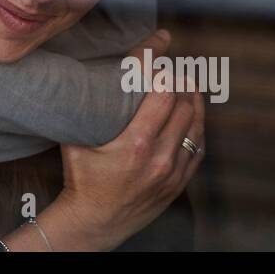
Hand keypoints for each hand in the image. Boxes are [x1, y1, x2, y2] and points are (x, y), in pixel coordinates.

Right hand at [29, 29, 205, 250]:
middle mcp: (160, 157)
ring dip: (193, 101)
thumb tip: (82, 78)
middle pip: (184, 104)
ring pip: (197, 124)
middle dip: (178, 81)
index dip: (160, 67)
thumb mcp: (75, 144)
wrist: (94, 223)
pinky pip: (200, 148)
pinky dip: (198, 127)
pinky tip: (193, 114)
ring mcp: (173, 172)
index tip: (157, 50)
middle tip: (169, 68)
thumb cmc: (82, 181)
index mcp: (135, 143)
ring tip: (186, 85)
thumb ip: (84, 112)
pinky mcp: (180, 183)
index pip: (161, 92)